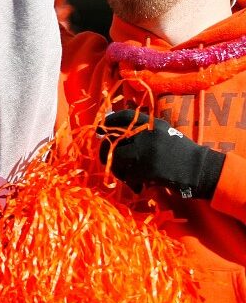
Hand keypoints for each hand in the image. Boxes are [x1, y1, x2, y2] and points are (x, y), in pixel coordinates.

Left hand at [98, 110, 225, 198]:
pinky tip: (137, 186)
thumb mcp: (165, 135)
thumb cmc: (182, 154)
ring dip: (117, 169)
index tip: (100, 127)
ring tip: (125, 176)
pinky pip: (128, 175)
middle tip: (105, 159)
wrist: (202, 170)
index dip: (109, 120)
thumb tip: (117, 136)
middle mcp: (147, 134)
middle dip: (105, 151)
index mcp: (152, 124)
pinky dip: (130, 182)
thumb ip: (144, 133)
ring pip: (116, 158)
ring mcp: (147, 151)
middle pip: (113, 139)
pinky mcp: (148, 169)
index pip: (125, 117)